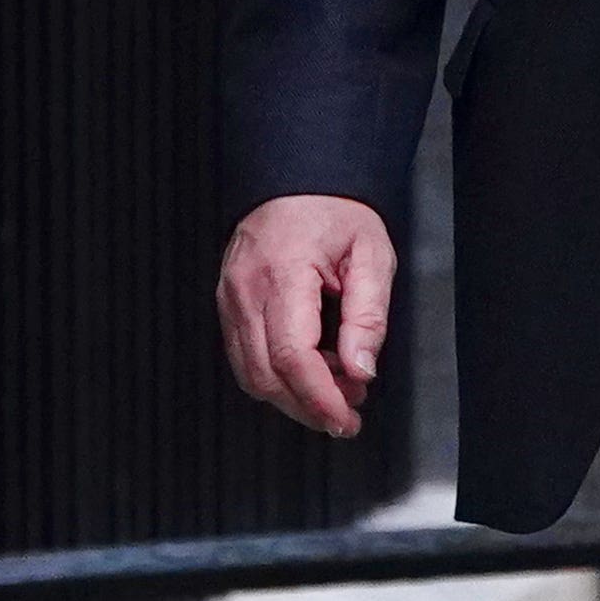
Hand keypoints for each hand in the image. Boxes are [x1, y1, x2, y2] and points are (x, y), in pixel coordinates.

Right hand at [216, 195, 397, 439]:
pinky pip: (245, 356)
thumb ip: (368, 316)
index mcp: (283, 273)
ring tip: (336, 390)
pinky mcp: (227, 304)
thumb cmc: (335, 213)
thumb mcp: (372, 256)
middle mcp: (246, 290)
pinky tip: (311, 370)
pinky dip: (277, 375)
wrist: (297, 181)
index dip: (320, 398)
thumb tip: (362, 370)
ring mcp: (229, 298)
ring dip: (293, 396)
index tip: (346, 419)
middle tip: (348, 414)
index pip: (294, 356)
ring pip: (251, 374)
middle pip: (267, 375)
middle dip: (308, 407)